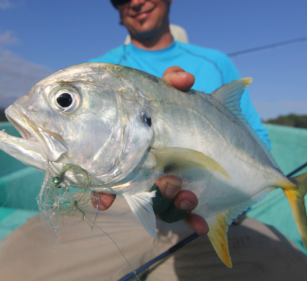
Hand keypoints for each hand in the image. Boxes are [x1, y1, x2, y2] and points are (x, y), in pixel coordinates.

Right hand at [91, 66, 207, 235]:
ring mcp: (167, 185)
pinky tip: (202, 226)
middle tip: (169, 181)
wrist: (196, 115)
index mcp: (134, 154)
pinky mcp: (188, 193)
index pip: (112, 178)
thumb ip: (172, 82)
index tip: (104, 202)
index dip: (105, 193)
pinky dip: (194, 221)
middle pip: (144, 193)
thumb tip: (185, 80)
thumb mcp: (167, 91)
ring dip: (176, 206)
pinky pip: (187, 214)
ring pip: (165, 206)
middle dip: (158, 193)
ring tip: (189, 196)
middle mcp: (147, 173)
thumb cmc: (170, 103)